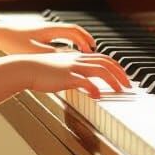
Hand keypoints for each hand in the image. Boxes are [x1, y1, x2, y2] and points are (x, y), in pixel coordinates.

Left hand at [0, 18, 97, 55]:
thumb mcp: (34, 50)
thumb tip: (67, 58)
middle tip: (92, 49)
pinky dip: (65, 43)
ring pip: (65, 34)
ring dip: (75, 41)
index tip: (92, 48)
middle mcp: (49, 28)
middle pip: (72, 30)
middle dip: (84, 39)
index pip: (74, 30)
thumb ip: (51, 54)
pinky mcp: (38, 36)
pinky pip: (57, 38)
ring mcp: (43, 31)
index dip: (85, 39)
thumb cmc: (14, 41)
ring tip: (82, 52)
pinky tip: (64, 54)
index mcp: (50, 30)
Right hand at [14, 50, 132, 99]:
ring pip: (100, 70)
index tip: (122, 76)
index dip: (115, 66)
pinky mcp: (67, 76)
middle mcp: (78, 60)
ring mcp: (73, 67)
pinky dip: (94, 88)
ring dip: (113, 80)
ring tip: (119, 91)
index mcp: (77, 57)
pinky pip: (85, 81)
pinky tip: (98, 96)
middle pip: (106, 62)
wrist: (25, 68)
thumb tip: (82, 83)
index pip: (103, 58)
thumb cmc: (40, 70)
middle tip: (128, 85)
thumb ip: (73, 74)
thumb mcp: (60, 69)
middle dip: (120, 73)